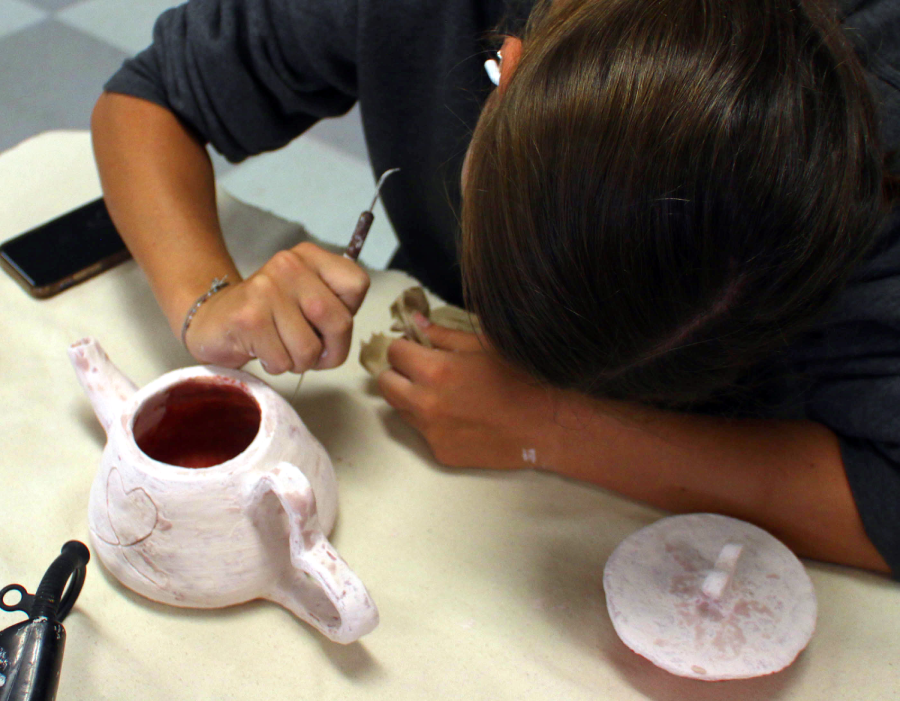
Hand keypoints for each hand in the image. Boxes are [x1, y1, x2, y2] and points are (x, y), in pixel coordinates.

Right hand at [184, 242, 368, 372]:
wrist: (213, 319)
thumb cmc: (271, 317)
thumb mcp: (308, 301)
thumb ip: (335, 310)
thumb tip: (340, 340)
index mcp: (310, 257)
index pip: (357, 284)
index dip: (349, 314)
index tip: (327, 321)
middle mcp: (289, 265)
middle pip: (340, 322)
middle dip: (329, 351)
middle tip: (310, 351)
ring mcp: (267, 289)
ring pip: (310, 349)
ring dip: (299, 362)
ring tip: (281, 347)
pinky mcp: (248, 318)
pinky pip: (282, 361)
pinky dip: (276, 366)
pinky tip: (261, 349)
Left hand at [377, 315, 558, 468]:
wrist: (546, 425)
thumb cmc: (520, 378)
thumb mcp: (483, 345)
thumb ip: (443, 334)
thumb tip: (414, 321)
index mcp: (435, 371)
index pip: (394, 352)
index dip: (404, 346)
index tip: (417, 346)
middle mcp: (426, 404)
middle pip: (385, 383)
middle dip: (397, 371)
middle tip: (419, 368)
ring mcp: (431, 432)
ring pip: (399, 409)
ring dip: (410, 396)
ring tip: (441, 391)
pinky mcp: (441, 453)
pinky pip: (422, 431)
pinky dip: (431, 420)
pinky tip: (458, 415)